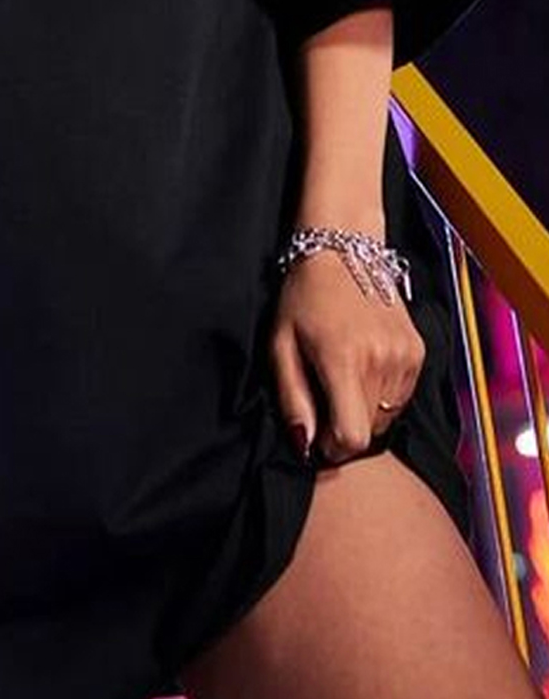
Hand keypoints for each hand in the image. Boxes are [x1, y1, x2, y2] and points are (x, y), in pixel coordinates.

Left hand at [268, 251, 423, 464]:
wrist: (344, 251)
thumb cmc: (304, 298)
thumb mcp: (281, 346)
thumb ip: (293, 399)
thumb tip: (305, 445)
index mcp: (344, 360)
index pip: (352, 437)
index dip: (332, 447)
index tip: (317, 434)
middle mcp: (382, 360)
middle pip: (369, 431)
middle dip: (344, 427)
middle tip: (324, 397)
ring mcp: (405, 356)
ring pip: (386, 417)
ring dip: (364, 410)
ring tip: (343, 376)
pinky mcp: (418, 351)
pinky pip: (401, 397)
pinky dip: (382, 394)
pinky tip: (364, 366)